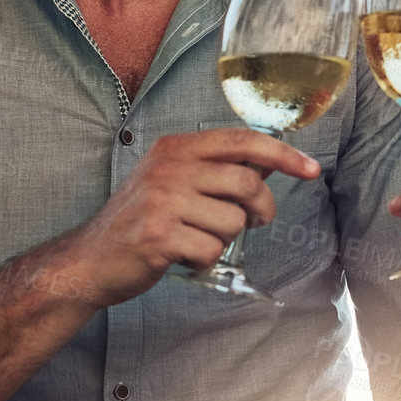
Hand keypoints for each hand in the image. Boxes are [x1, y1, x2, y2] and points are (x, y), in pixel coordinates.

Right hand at [71, 128, 319, 303]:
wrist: (90, 260)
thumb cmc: (140, 220)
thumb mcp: (173, 180)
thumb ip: (217, 167)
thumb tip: (272, 158)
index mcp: (175, 148)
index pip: (242, 141)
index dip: (283, 154)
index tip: (311, 168)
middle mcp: (168, 168)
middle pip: (246, 183)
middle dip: (262, 209)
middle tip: (254, 222)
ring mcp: (161, 202)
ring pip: (233, 221)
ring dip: (225, 238)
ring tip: (197, 238)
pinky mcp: (158, 237)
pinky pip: (212, 250)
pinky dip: (205, 260)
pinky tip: (183, 256)